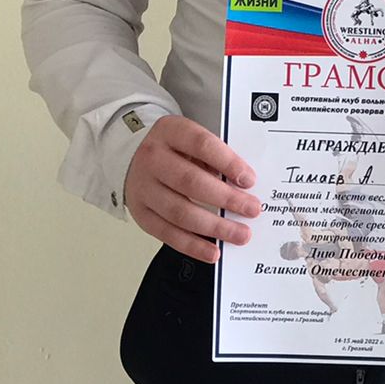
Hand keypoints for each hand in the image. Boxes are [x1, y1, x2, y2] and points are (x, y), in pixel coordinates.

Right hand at [124, 115, 259, 261]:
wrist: (133, 157)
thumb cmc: (173, 149)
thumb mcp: (191, 139)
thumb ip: (214, 155)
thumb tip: (243, 183)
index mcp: (170, 132)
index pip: (202, 145)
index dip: (228, 162)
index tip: (249, 179)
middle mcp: (153, 159)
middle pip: (191, 181)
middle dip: (226, 198)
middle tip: (251, 209)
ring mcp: (144, 188)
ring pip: (180, 212)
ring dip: (214, 227)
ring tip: (239, 234)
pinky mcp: (142, 214)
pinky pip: (168, 234)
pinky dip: (193, 245)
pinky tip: (213, 251)